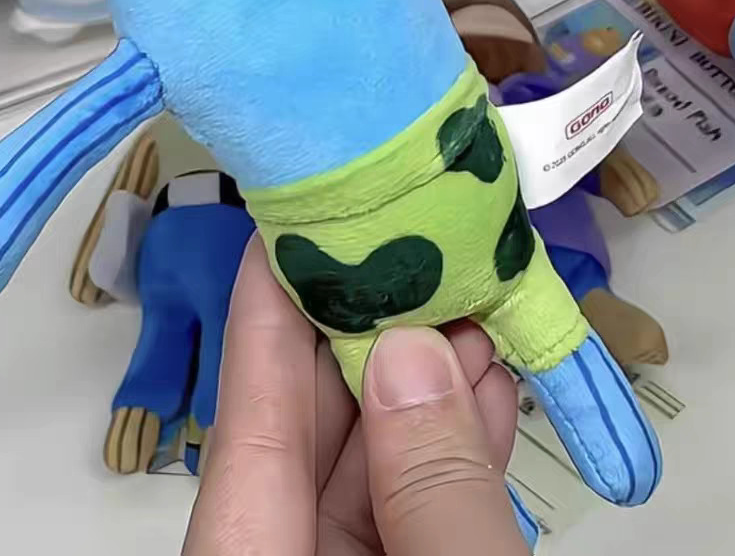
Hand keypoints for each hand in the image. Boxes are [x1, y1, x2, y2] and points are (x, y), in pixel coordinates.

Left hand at [183, 239, 528, 555]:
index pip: (246, 427)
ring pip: (370, 468)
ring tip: (471, 309)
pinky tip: (488, 389)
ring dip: (427, 390)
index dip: (267, 314)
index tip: (292, 222)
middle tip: (414, 249)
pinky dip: (451, 455)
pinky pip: (410, 512)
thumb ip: (431, 484)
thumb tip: (415, 356)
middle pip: (310, 435)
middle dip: (371, 338)